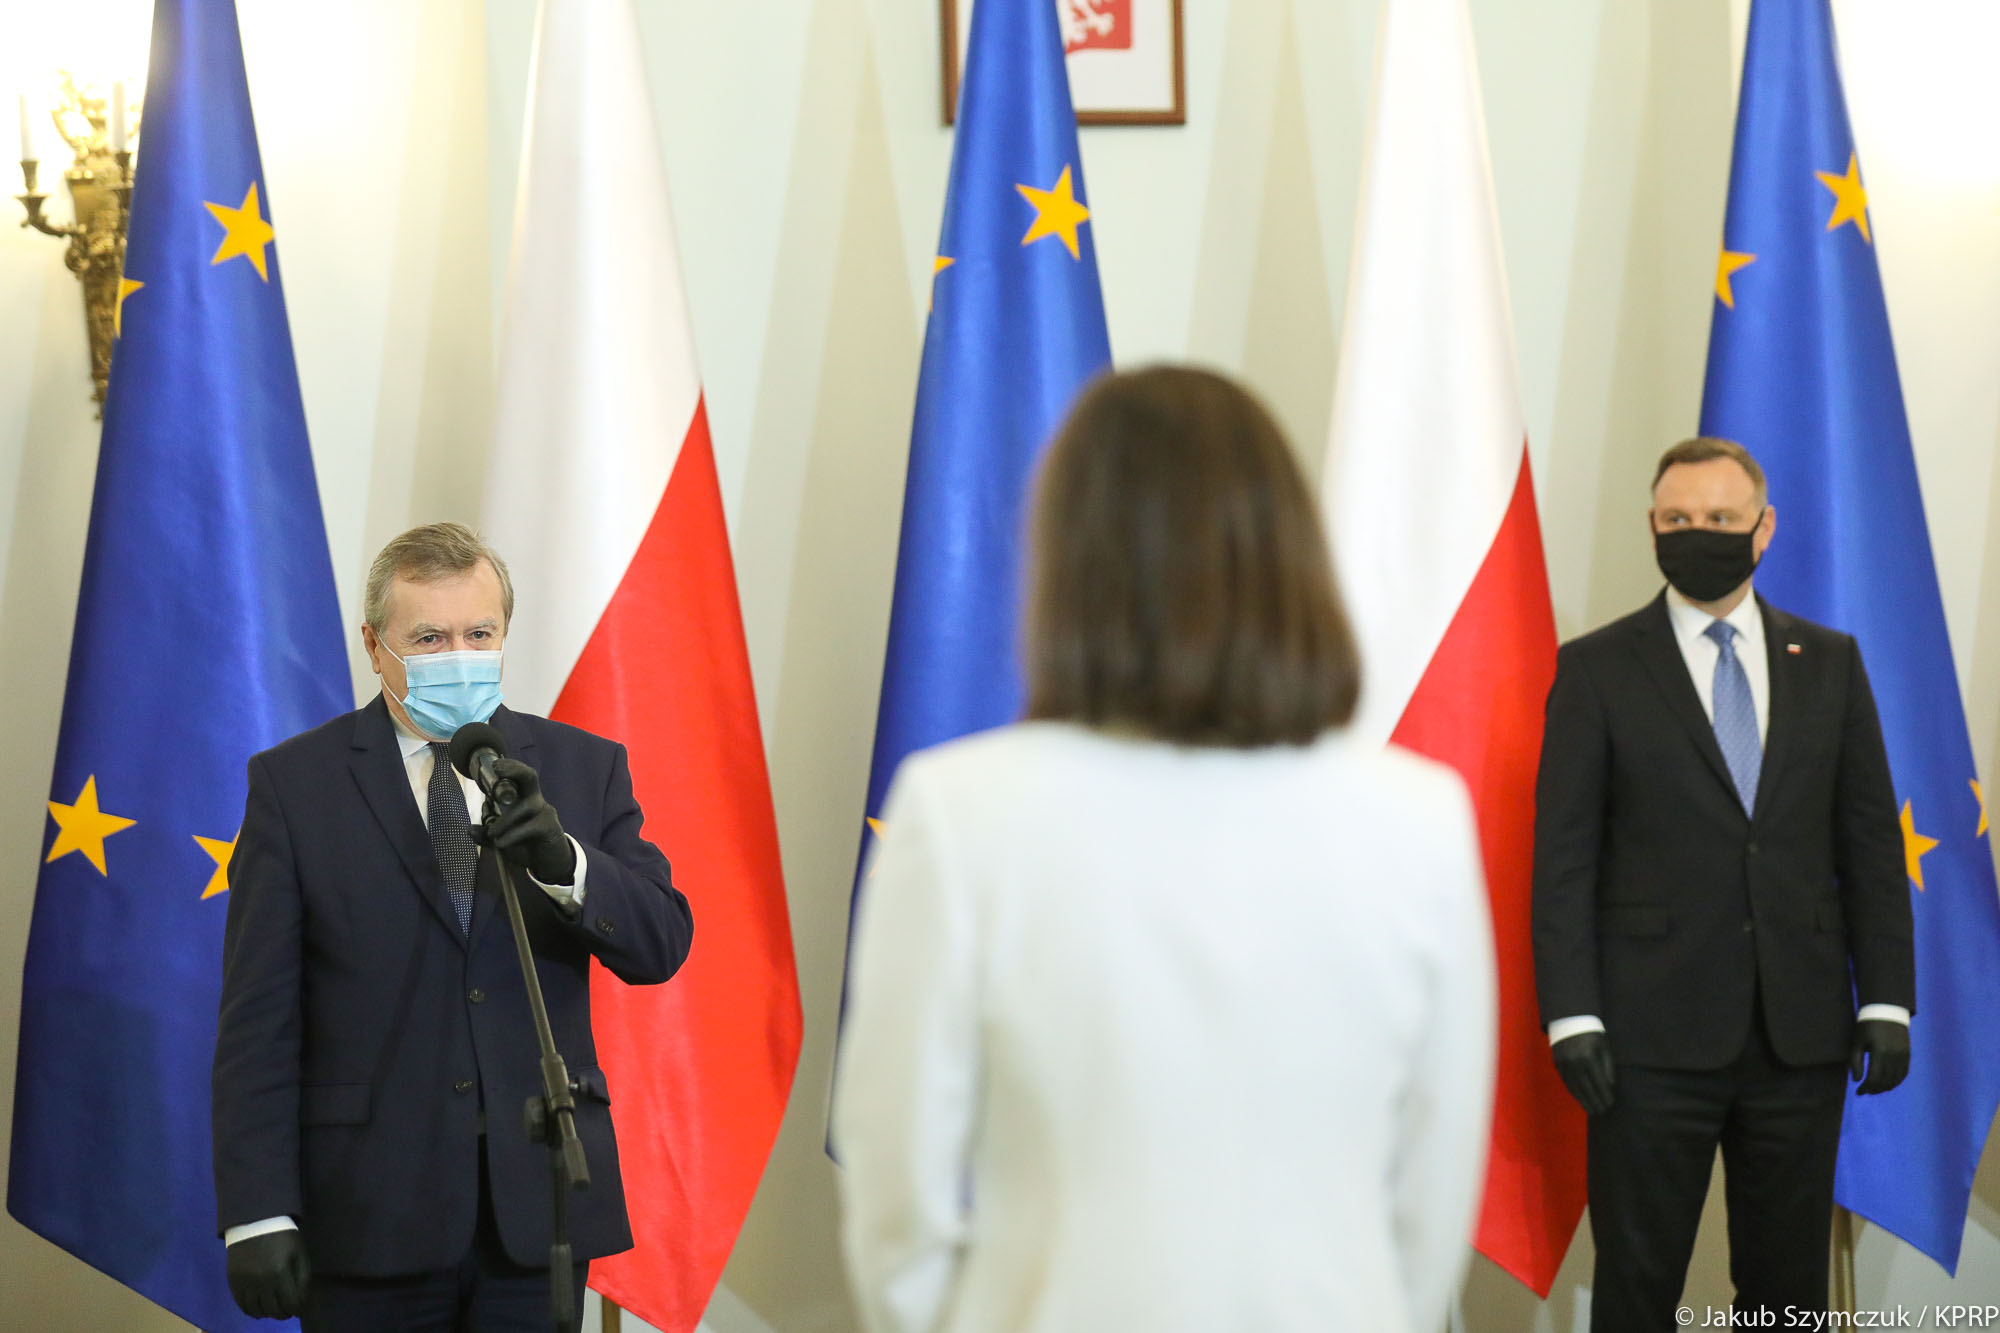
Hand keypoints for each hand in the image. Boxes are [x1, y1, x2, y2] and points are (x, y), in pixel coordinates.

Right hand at [226, 1229, 308, 1319]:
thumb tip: (302, 1300)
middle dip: (284, 1313)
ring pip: (257, 1311)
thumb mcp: (299, 1253)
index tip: (300, 1307)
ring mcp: (245, 1283)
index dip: (298, 1309)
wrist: (254, 1222)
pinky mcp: (233, 1282)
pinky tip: (259, 1308)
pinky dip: (252, 1311)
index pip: (291, 1304)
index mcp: (280, 1273)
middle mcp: (261, 1282)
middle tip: (288, 1309)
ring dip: (268, 1313)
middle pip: (274, 1310)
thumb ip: (303, 1278)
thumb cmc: (283, 1236)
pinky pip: (242, 1305)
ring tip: (275, 1308)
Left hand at [473, 757, 576, 885]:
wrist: (550, 864)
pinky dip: (512, 836)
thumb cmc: (527, 848)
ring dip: (503, 821)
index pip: (518, 777)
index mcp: (524, 800)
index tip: (493, 764)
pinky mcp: (549, 826)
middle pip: (529, 777)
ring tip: (492, 834)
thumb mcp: (502, 842)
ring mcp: (545, 812)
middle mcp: (535, 801)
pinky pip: (527, 827)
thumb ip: (487, 836)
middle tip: (498, 769)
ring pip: (522, 807)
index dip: (509, 768)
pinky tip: (501, 843)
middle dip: (514, 770)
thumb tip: (469, 829)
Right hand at [1552, 1031, 1615, 1115]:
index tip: (1610, 1104)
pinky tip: (1580, 1099)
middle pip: (1587, 1088)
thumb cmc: (1592, 1033)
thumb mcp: (1604, 1046)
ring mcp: (1564, 1064)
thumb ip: (1608, 1067)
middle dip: (1595, 1101)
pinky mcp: (1557, 1064)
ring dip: (1584, 1101)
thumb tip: (1610, 1086)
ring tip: (1592, 1111)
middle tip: (1602, 1112)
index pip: (1599, 1082)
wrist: (1568, 1020)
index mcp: (1589, 1057)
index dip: (1605, 1095)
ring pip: (1575, 1088)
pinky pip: (1567, 1083)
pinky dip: (1574, 1093)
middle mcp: (1575, 1063)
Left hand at [1849, 1019, 1909, 1094]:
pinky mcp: (1908, 1054)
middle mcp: (1894, 1056)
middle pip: (1886, 1081)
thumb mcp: (1857, 1042)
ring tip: (1875, 1089)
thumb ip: (1856, 1061)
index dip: (1866, 1087)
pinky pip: (1904, 1073)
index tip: (1859, 1092)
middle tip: (1866, 1091)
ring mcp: (1903, 1055)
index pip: (1874, 1078)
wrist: (1887, 1011)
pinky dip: (1896, 1081)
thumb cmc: (1867, 1026)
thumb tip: (1857, 1080)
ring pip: (1896, 1079)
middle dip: (1875, 1089)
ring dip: (1886, 1087)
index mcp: (1880, 1052)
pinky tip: (1888, 1083)